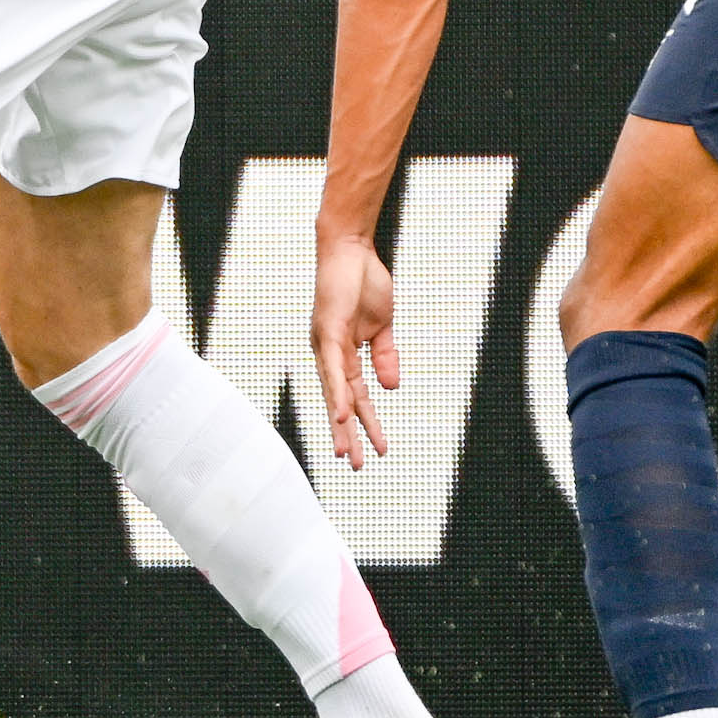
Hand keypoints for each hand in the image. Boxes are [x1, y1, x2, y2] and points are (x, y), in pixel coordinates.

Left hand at [312, 231, 401, 470]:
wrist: (352, 250)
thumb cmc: (365, 283)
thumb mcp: (382, 327)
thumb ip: (385, 357)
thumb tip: (391, 388)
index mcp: (343, 354)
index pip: (356, 397)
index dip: (365, 424)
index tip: (377, 450)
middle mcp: (329, 354)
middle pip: (341, 403)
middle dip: (349, 435)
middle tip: (356, 466)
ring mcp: (326, 344)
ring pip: (335, 393)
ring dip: (341, 424)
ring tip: (347, 453)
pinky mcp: (328, 332)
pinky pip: (334, 369)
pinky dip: (338, 392)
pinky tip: (343, 414)